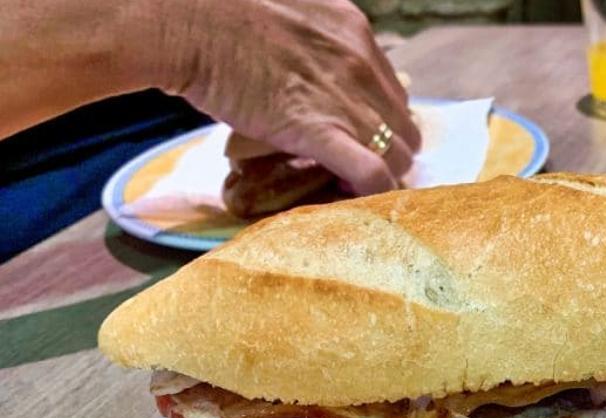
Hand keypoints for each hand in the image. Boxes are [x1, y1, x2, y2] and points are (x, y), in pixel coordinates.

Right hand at [151, 0, 420, 194]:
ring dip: (381, 176)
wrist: (189, 24)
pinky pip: (373, 175)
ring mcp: (347, 100)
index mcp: (355, 32)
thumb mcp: (291, 14)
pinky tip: (353, 198)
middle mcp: (362, 65)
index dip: (381, 119)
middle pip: (404, 126)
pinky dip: (372, 193)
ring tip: (351, 184)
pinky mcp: (322, 131)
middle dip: (387, 151)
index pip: (392, 90)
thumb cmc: (222, 15)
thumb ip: (315, 41)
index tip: (361, 135)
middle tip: (357, 164)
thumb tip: (308, 68)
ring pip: (399, 156)